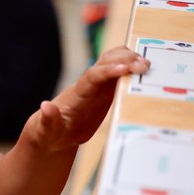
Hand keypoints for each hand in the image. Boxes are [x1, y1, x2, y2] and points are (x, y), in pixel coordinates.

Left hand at [18, 46, 147, 152]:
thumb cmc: (48, 133)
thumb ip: (48, 121)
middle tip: (144, 67)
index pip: (92, 76)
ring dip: (129, 59)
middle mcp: (88, 85)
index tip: (125, 69)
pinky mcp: (106, 92)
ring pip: (113, 62)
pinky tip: (148, 75)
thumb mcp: (46, 131)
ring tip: (148, 66)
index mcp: (76, 94)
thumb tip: (45, 106)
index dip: (108, 71)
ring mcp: (98, 87)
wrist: (53, 135)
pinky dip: (133, 69)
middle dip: (124, 60)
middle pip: (105, 62)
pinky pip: (121, 75)